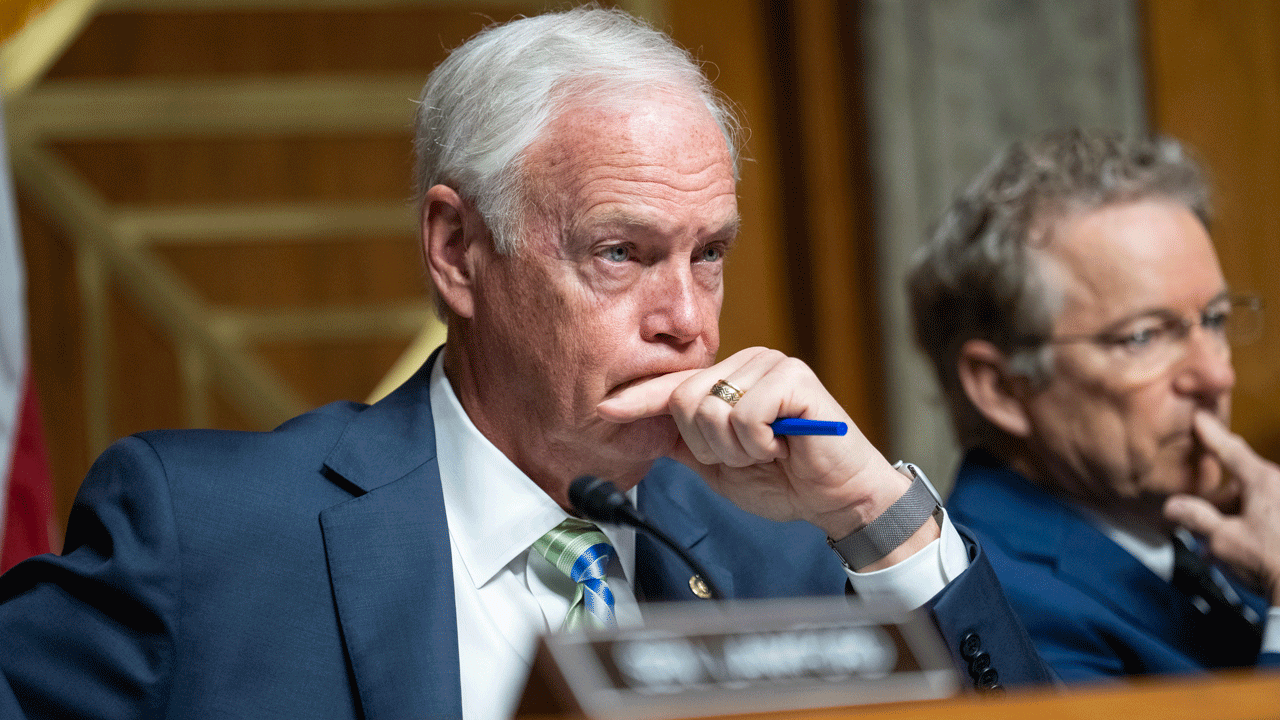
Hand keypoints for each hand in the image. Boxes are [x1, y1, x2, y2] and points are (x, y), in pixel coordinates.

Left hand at [597, 347, 924, 549]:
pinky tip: (783, 448)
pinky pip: (745, 416)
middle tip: (748, 456)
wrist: (836, 501)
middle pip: (684, 400)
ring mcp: (772, 366)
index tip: (604, 408)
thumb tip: (638, 431)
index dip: (639, 400)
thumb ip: (685, 443)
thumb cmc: (785, 480)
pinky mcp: (795, 379)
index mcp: (729, 379)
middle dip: (708, 445)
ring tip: (768, 452)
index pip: (673, 386)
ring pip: (711, 409)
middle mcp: (748, 363)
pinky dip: (758, 444)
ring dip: (735, 449)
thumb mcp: (720, 463)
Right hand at [1164, 410, 1279, 604]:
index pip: (1229, 448)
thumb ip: (1195, 518)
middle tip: (1198, 517)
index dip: (1209, 432)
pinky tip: (1234, 551)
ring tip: (1214, 547)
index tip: (1199, 416)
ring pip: (1251, 502)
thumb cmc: (1271, 562)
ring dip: (1231, 519)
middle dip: (1216, 501)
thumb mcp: (1222, 539)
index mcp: (1262, 481)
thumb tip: (1174, 506)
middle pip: (1238, 483)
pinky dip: (1248, 527)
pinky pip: (1265, 515)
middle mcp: (1278, 486)